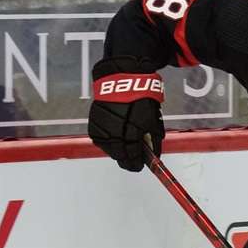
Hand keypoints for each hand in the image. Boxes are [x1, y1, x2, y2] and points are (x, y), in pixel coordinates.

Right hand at [88, 55, 165, 171]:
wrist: (123, 81)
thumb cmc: (141, 99)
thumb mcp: (153, 121)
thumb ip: (153, 140)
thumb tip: (153, 156)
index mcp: (132, 133)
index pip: (133, 157)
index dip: (137, 164)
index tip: (139, 166)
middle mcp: (115, 133)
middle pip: (120, 156)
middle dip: (127, 160)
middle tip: (133, 162)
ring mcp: (103, 129)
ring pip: (109, 150)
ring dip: (117, 150)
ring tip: (124, 147)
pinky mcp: (93, 125)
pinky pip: (101, 140)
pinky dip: (108, 141)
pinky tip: (115, 137)